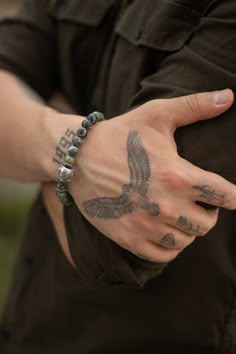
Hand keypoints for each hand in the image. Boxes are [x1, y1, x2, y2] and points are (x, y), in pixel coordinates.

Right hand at [67, 89, 234, 262]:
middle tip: (199, 202)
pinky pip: (162, 255)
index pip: (225, 195)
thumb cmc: (119, 134)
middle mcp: (164, 205)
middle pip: (207, 223)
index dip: (234, 196)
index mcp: (177, 175)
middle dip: (209, 212)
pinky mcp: (127, 238)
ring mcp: (145, 226)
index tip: (231, 195)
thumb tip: (230, 96)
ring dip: (188, 229)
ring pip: (186, 241)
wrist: (78, 157)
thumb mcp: (156, 115)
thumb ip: (195, 106)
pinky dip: (170, 247)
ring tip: (180, 214)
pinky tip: (165, 231)